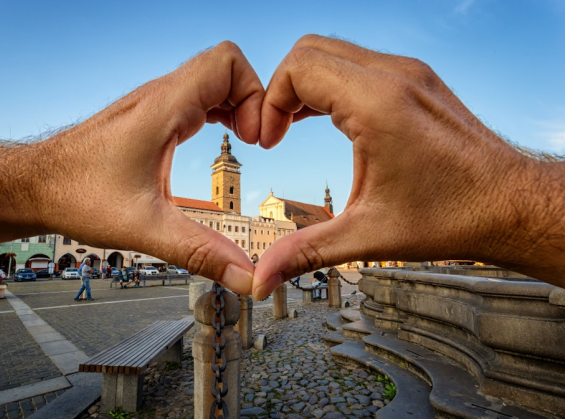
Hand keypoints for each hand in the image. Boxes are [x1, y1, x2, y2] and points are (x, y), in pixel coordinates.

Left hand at [0, 42, 263, 293]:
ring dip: (237, 105)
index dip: (255, 95)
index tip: (255, 140)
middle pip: (227, 68)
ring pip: (213, 78)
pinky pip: (197, 94)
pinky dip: (219, 109)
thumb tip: (246, 278)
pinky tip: (215, 140)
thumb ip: (201, 252)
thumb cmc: (77, 197)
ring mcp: (154, 102)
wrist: (34, 185)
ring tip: (244, 142)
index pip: (227, 63)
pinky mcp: (150, 113)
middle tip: (255, 143)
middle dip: (253, 100)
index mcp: (163, 109)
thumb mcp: (146, 229)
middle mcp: (160, 96)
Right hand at [252, 35, 564, 298]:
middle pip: (310, 51)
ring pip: (333, 52)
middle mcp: (395, 76)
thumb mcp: (368, 236)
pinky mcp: (417, 80)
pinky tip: (328, 120)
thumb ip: (306, 252)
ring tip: (294, 127)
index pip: (299, 68)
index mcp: (378, 104)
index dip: (270, 103)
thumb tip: (262, 279)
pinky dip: (332, 84)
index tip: (270, 142)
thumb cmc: (452, 217)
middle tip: (276, 133)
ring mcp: (409, 73)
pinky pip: (358, 63)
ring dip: (306, 85)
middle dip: (281, 90)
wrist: (511, 205)